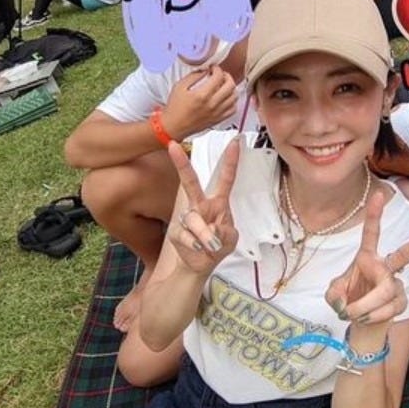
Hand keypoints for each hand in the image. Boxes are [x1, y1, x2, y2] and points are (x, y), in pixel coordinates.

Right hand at [163, 65, 236, 139]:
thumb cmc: (174, 108)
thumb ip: (194, 76)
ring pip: (234, 97)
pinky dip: (232, 101)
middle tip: (221, 75)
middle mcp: (212, 104)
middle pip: (231, 85)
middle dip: (227, 76)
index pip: (218, 77)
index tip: (213, 68)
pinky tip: (226, 98)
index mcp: (202, 95)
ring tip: (224, 85)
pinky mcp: (218, 119)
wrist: (174, 126)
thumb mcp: (180, 86)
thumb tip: (204, 70)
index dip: (217, 69)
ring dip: (231, 88)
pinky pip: (233, 109)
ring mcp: (217, 113)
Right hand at [167, 137, 239, 276]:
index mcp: (218, 203)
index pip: (226, 179)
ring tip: (211, 245)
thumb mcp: (230, 238)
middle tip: (173, 147)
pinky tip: (198, 248)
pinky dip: (194, 244)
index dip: (230, 161)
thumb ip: (225, 231)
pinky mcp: (176, 231)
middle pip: (190, 182)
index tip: (235, 142)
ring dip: (204, 234)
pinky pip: (184, 234)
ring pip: (192, 219)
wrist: (201, 265)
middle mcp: (201, 205)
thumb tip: (210, 228)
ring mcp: (187, 217)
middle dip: (182, 164)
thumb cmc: (218, 246)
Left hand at [325, 191, 408, 328]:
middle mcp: (385, 267)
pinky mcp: (402, 301)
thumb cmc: (348, 299)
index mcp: (367, 257)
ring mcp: (396, 284)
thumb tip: (347, 303)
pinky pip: (390, 307)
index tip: (379, 194)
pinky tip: (367, 317)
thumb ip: (334, 295)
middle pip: (404, 254)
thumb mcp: (333, 294)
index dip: (374, 214)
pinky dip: (373, 315)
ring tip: (354, 312)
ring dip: (366, 305)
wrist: (360, 321)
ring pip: (385, 291)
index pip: (372, 233)